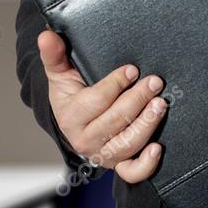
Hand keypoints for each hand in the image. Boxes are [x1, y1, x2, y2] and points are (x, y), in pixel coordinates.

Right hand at [38, 30, 166, 182]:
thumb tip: (47, 35)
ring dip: (146, 124)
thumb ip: (54, 55)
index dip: (115, 85)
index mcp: (71, 117)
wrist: (75, 124)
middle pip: (115, 121)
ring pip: (127, 143)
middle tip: (155, 82)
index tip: (132, 70)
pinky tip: (157, 148)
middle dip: (137, 99)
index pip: (96, 101)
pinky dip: (145, 164)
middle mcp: (85, 140)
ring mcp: (103, 154)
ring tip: (160, 105)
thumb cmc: (71, 96)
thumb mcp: (60, 75)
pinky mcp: (118, 163)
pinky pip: (132, 172)